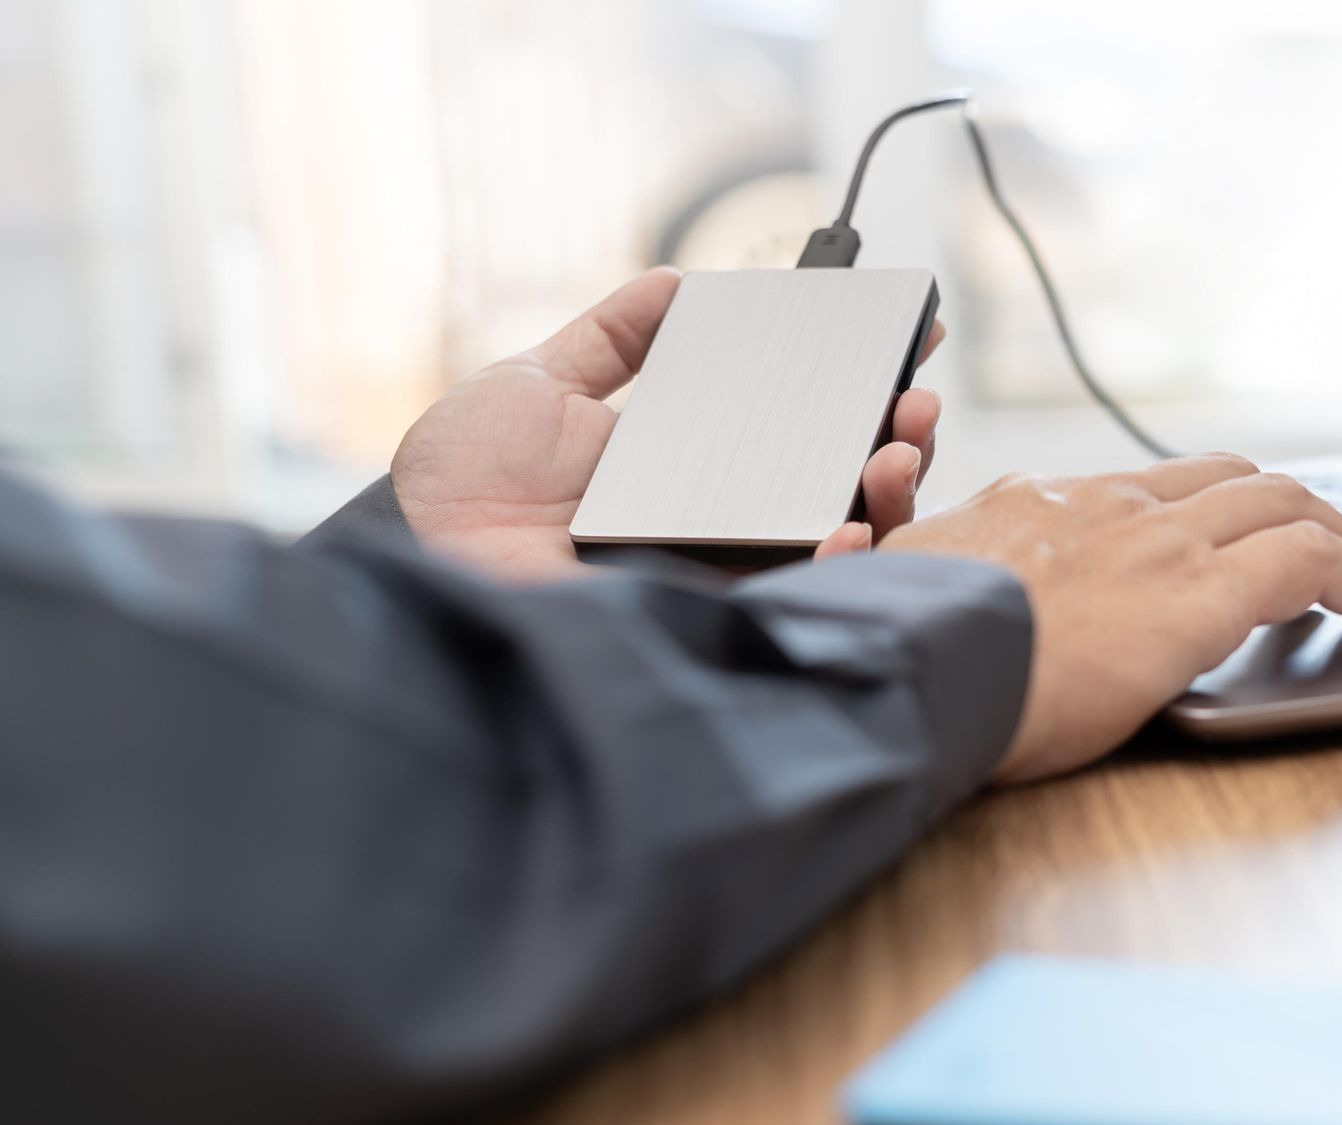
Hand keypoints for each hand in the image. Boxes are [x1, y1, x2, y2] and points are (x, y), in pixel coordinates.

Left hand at [389, 268, 944, 580]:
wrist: (414, 546)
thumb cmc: (463, 476)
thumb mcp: (540, 382)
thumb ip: (611, 339)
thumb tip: (674, 281)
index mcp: (693, 461)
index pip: (802, 424)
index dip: (860, 388)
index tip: (906, 338)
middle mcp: (718, 516)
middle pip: (838, 485)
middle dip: (895, 443)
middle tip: (914, 404)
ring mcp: (715, 566)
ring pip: (833, 541)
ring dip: (884, 498)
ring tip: (896, 454)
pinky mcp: (700, 612)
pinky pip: (785, 596)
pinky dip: (830, 567)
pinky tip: (846, 530)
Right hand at [879, 454, 1341, 781]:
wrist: (904, 668)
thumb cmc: (893, 648)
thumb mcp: (890, 588)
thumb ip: (900, 559)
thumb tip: (869, 554)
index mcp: (1039, 505)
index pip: (1148, 487)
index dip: (1206, 510)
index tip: (1223, 542)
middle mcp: (1107, 507)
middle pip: (1231, 477)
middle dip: (1290, 507)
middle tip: (1324, 549)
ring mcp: (1156, 543)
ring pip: (1285, 501)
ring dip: (1339, 535)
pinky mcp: (1197, 596)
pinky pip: (1313, 562)